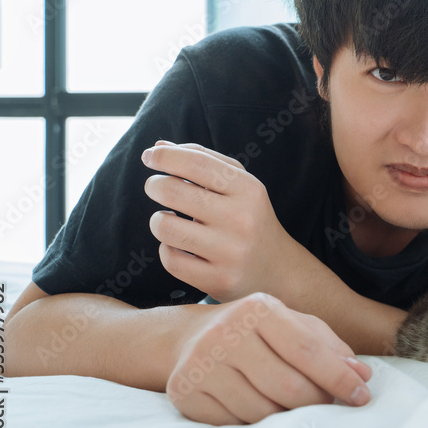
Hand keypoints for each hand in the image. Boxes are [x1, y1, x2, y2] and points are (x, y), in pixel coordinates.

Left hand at [142, 140, 301, 301]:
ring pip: (165, 227)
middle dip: (155, 186)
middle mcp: (242, 219)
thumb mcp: (240, 186)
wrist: (278, 271)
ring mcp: (230, 252)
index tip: (149, 157)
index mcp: (249, 190)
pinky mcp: (218, 280)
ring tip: (170, 220)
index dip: (165, 157)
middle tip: (157, 188)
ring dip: (159, 221)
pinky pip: (171, 259)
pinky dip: (168, 250)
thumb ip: (203, 161)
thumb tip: (158, 148)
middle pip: (173, 191)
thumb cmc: (250, 219)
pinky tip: (181, 247)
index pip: (196, 163)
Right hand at [169, 292, 372, 424]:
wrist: (188, 338)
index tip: (361, 396)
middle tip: (328, 405)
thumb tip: (362, 374)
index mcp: (258, 309)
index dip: (339, 378)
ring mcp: (201, 364)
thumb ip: (329, 347)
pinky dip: (255, 425)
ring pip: (262, 412)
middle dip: (316, 402)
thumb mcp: (292, 325)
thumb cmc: (254, 332)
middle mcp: (226, 333)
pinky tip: (259, 409)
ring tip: (293, 407)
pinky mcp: (184, 393)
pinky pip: (234, 425)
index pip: (307, 351)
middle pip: (287, 387)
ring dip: (287, 417)